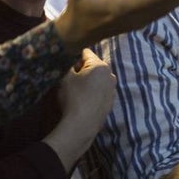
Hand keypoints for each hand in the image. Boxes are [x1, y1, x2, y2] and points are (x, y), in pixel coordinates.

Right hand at [45, 49, 115, 170]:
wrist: (82, 125)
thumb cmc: (73, 98)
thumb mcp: (65, 77)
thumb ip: (69, 64)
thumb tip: (72, 62)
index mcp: (100, 65)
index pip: (86, 53)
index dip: (74, 57)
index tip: (66, 65)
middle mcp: (110, 75)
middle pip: (94, 65)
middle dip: (83, 69)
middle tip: (71, 78)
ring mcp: (112, 89)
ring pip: (98, 79)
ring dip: (89, 81)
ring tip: (77, 90)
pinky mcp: (111, 102)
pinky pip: (100, 91)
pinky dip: (93, 92)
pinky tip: (84, 99)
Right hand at [54, 0, 178, 53]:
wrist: (76, 34)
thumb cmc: (77, 8)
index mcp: (116, 9)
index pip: (143, 3)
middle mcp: (129, 17)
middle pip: (158, 7)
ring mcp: (134, 22)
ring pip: (161, 12)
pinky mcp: (136, 23)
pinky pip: (157, 14)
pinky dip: (170, 5)